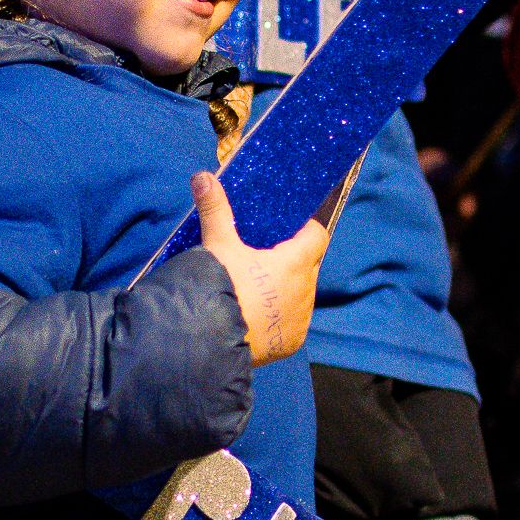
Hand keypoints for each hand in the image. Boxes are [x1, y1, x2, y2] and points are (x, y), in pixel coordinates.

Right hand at [192, 172, 328, 363]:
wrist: (212, 341)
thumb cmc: (222, 286)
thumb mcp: (218, 245)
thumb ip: (215, 210)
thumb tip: (202, 176)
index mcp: (296, 262)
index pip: (317, 236)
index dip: (306, 229)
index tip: (289, 228)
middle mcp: (306, 291)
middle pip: (309, 266)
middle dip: (293, 259)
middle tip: (266, 256)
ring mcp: (301, 319)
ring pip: (301, 295)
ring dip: (287, 289)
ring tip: (258, 288)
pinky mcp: (292, 342)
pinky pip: (292, 323)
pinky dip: (279, 317)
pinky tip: (258, 316)